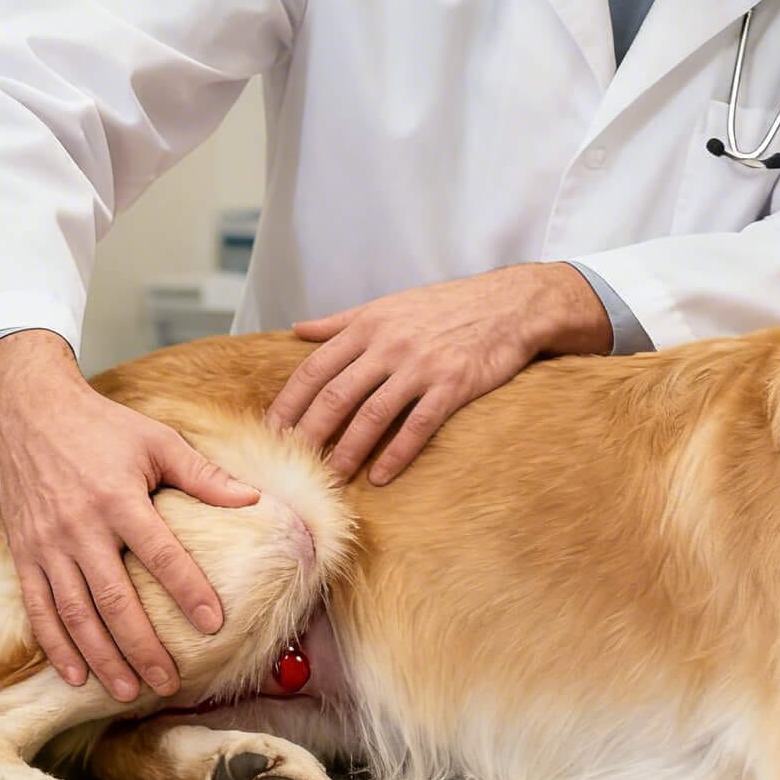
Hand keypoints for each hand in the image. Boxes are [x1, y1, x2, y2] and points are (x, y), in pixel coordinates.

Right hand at [0, 330, 259, 700]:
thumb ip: (203, 475)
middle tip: (169, 682)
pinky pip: (38, 608)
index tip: (214, 624)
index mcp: (119, 498)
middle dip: (142, 646)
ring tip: (129, 690)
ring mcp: (47, 545)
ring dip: (102, 657)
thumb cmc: (103, 428)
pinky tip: (75, 675)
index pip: (160, 553)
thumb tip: (255, 500)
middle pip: (114, 599)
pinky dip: (55, 646)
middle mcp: (79, 527)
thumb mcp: (157, 440)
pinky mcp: (23, 554)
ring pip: (75, 614)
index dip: (187, 590)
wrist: (30, 413)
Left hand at [269, 263, 610, 484]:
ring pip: (373, 415)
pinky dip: (397, 453)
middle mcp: (389, 345)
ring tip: (331, 476)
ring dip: (348, 450)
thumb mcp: (389, 305)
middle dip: (310, 433)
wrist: (508, 304)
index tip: (271, 430)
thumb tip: (298, 329)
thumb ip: (341, 321)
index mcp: (368, 326)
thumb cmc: (445, 306)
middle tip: (291, 463)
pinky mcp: (453, 386)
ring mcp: (421, 367)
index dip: (290, 402)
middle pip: (337, 396)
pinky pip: (418, 425)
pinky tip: (380, 476)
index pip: (316, 368)